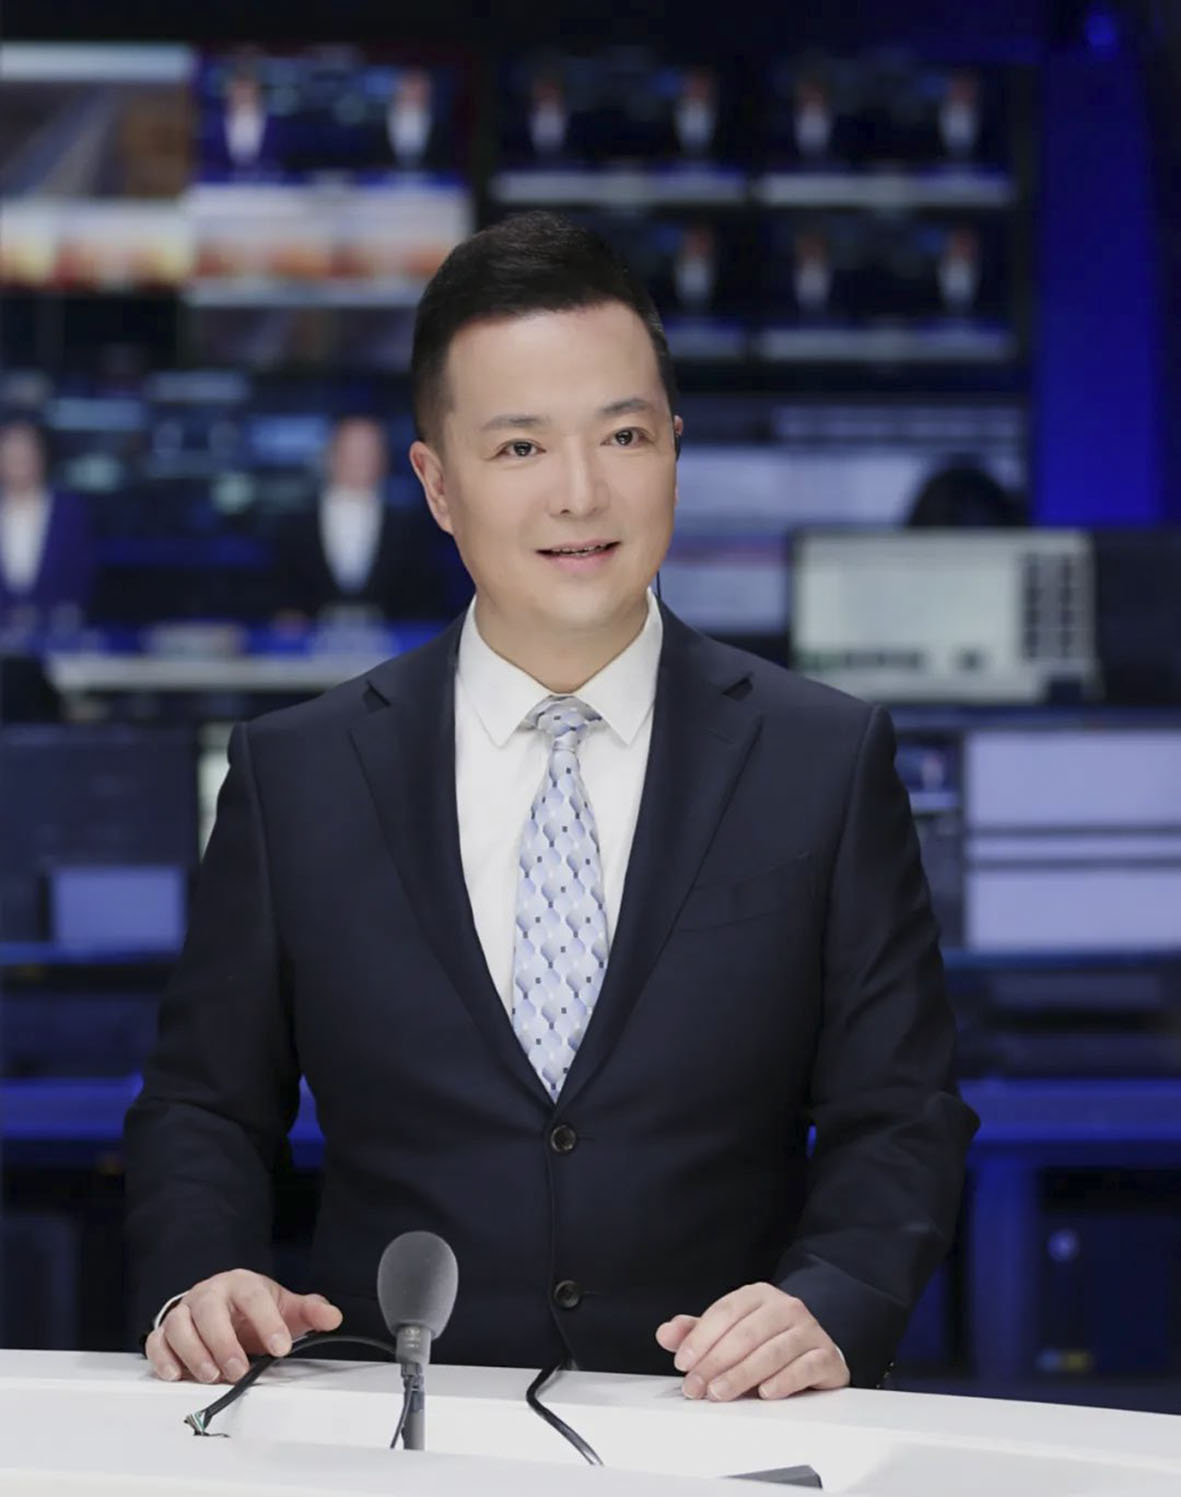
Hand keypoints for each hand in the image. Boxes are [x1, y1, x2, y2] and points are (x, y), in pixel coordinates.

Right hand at [145, 1269, 342, 1384]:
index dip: (267, 1321)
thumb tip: (333, 1318)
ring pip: (179, 1325)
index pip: (253, 1296)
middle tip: (239, 1370)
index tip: (281, 1347)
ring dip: (194, 1352)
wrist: (221, 1305)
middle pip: (209, 1310)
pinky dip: (162, 1359)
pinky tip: (176, 1375)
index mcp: (240, 1283)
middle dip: (223, 1342)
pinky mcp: (165, 1332)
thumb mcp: (283, 1306)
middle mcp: (209, 1293)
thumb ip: (308, 1312)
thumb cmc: (251, 1307)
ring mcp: (184, 1311)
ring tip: (211, 1376)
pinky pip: (157, 1342)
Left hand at [655, 1282, 848, 1401]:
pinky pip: (805, 1367)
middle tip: (697, 1387)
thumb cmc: (766, 1341)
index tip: (683, 1363)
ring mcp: (809, 1330)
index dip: (701, 1338)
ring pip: (772, 1351)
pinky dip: (784, 1381)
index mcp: (758, 1295)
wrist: (814, 1350)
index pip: (726, 1312)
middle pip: (746, 1333)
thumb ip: (696, 1332)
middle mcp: (786, 1307)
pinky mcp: (827, 1356)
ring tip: (720, 1393)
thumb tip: (666, 1333)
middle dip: (716, 1363)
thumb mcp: (729, 1333)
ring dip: (742, 1375)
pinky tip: (765, 1393)